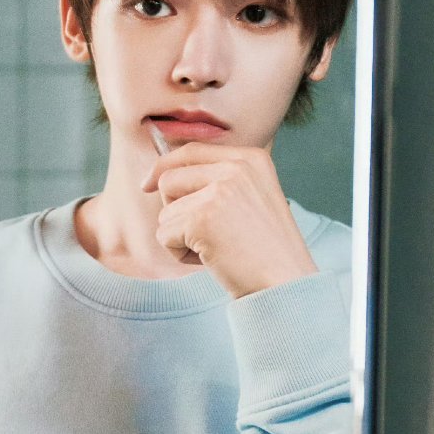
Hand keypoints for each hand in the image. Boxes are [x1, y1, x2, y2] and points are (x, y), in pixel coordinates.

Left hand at [140, 143, 317, 298]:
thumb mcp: (251, 198)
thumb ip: (217, 180)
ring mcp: (219, 192)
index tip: (146, 184)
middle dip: (173, 210)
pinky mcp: (202, 219)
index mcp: (251, 158)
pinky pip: (164, 236)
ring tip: (216, 249)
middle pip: (169, 178)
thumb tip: (161, 175)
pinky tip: (211, 260)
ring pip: (165, 212)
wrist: (286, 282)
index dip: (163, 167)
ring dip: (180, 238)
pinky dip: (180, 255)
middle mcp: (236, 168)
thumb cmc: (265, 250)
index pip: (190, 151)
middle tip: (203, 234)